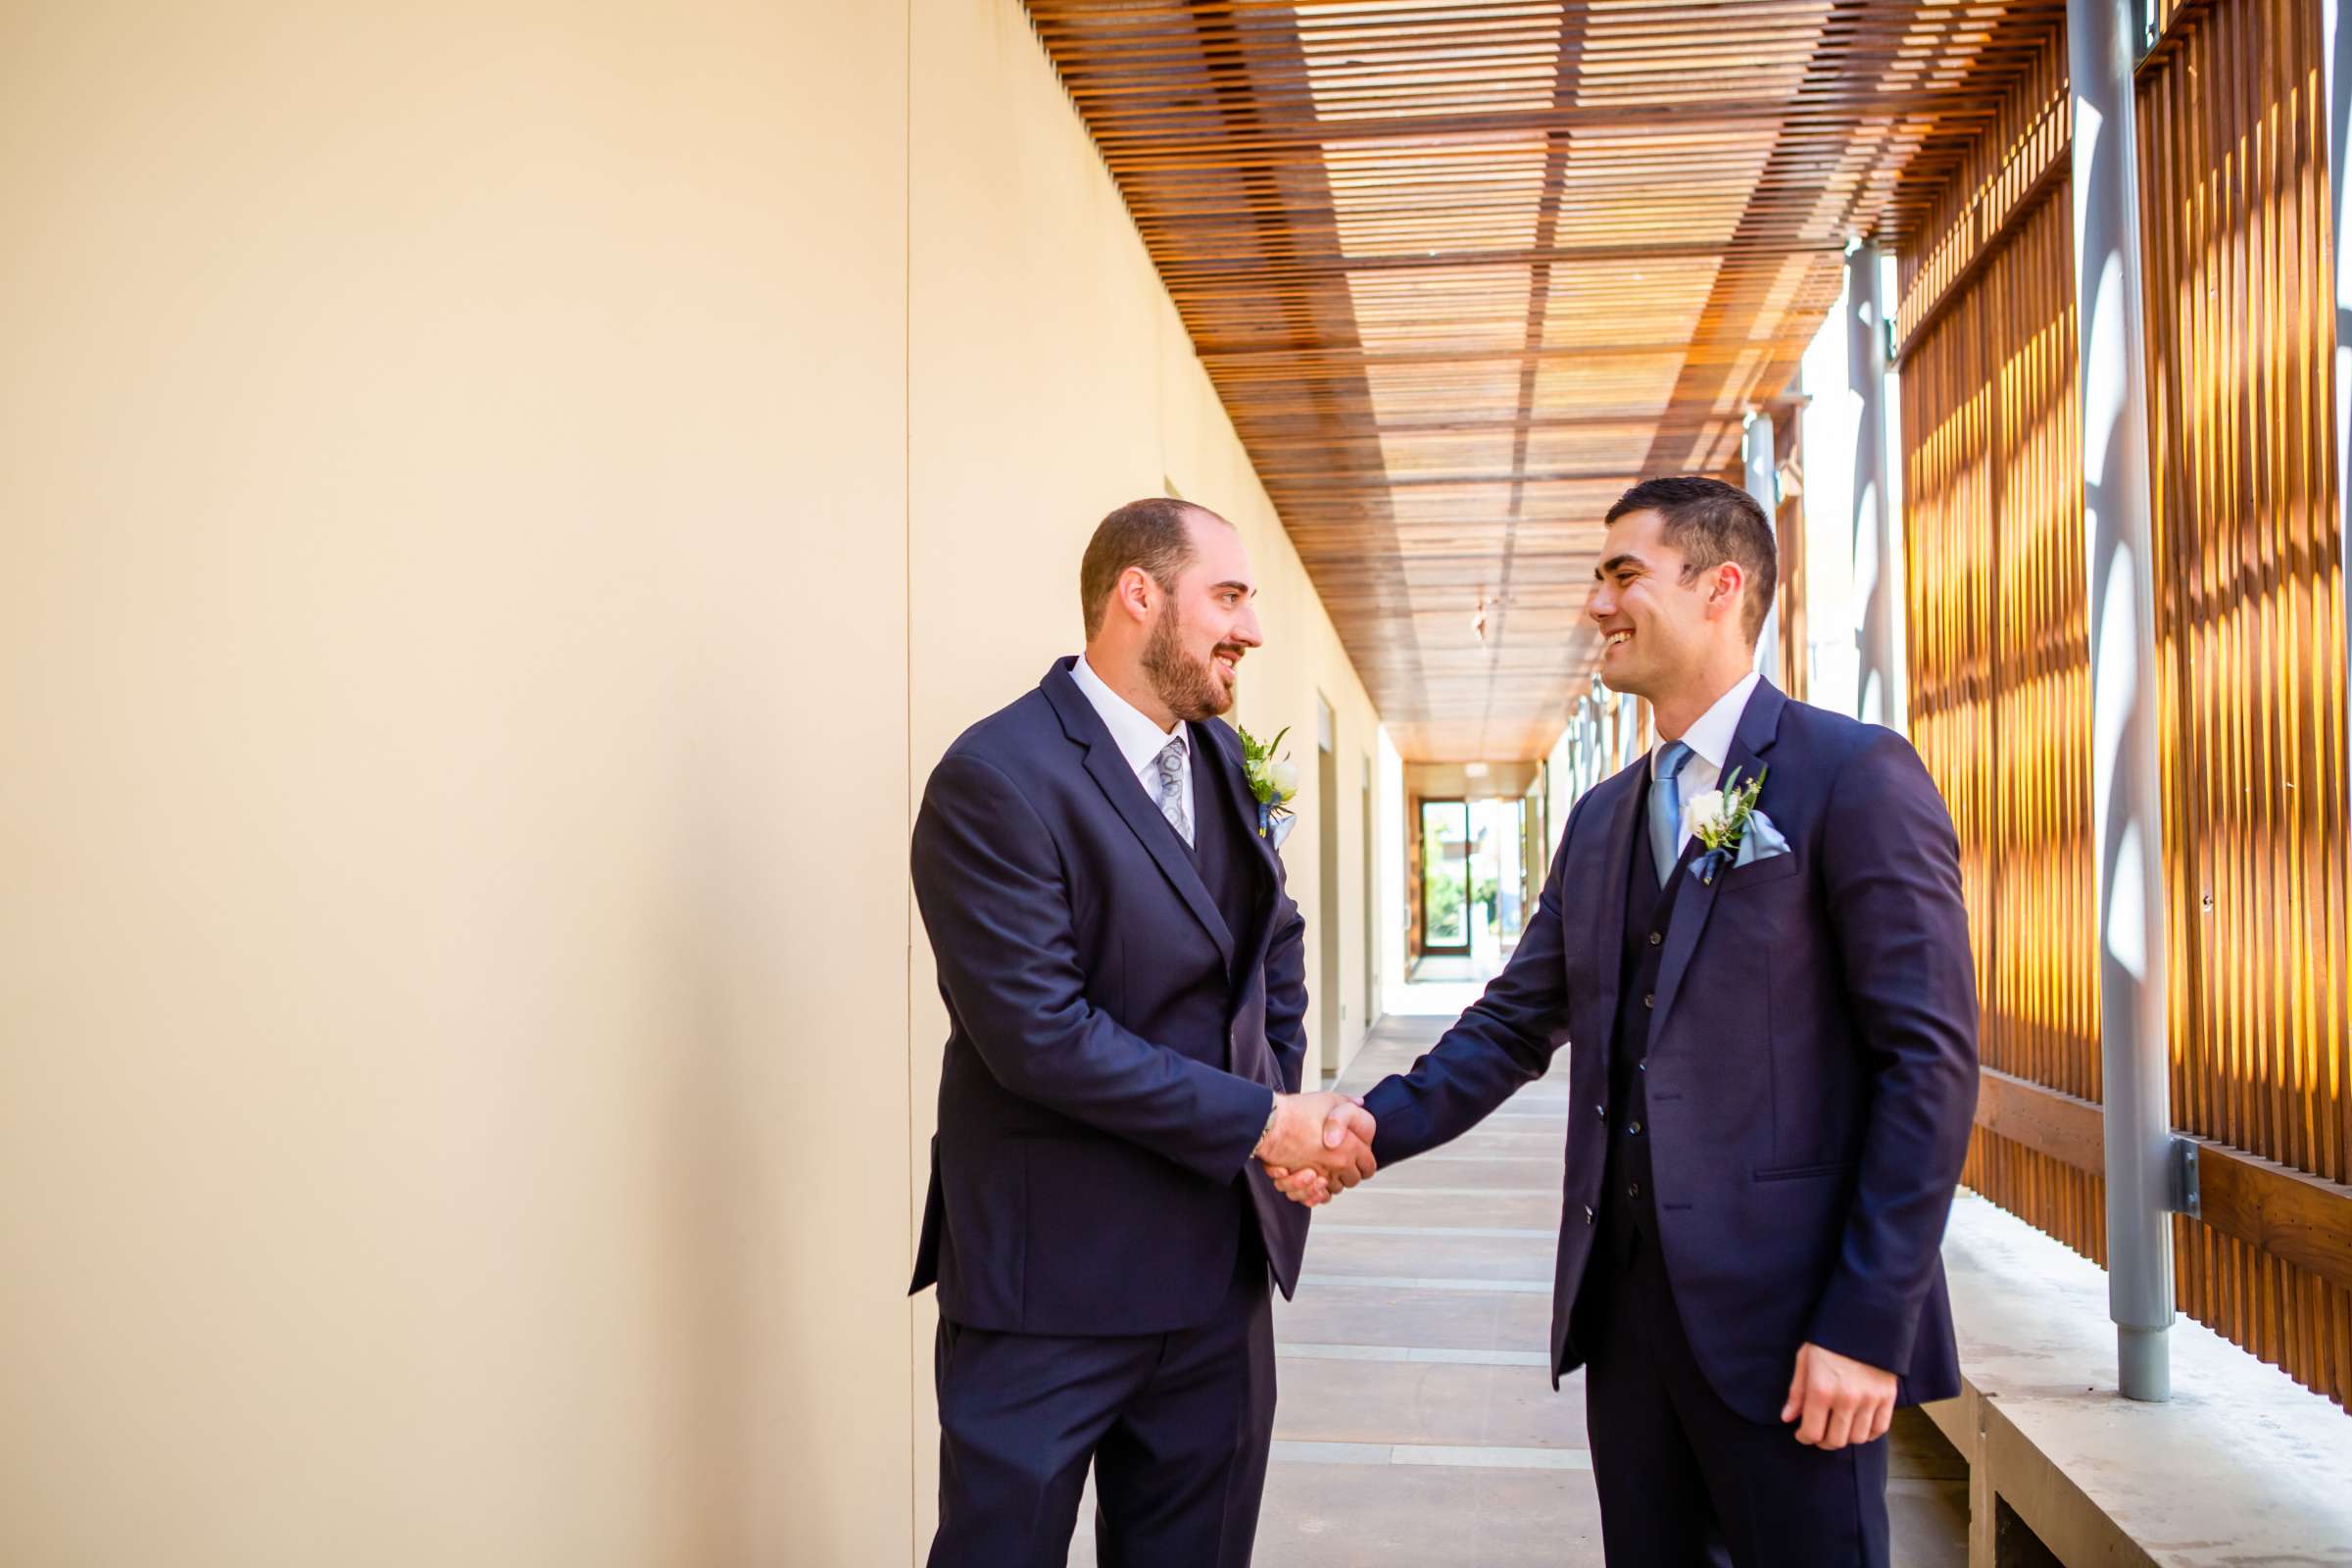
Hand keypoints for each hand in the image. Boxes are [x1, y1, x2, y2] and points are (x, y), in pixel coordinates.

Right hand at [1255, 1093, 1374, 1204]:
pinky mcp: (1301, 1184)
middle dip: (1348, 1174)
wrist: (1270, 1123)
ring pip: (1332, 1190)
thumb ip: (1348, 1103)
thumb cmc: (1297, 1112)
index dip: (1365, 1163)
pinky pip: (1313, 1198)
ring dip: (1329, 1182)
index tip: (1358, 1159)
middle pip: (1353, 1180)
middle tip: (1339, 1163)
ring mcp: (1319, 1176)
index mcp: (1350, 1147)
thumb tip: (1360, 1104)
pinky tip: (1309, 1180)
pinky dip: (1313, 1193)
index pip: (1369, 1166)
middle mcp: (1338, 1165)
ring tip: (1321, 1169)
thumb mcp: (1329, 1099)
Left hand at [1780, 1342, 1896, 1448]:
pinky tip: (1858, 1426)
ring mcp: (1870, 1400)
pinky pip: (1879, 1429)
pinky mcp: (1887, 1397)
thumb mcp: (1805, 1360)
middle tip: (1819, 1434)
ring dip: (1845, 1438)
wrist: (1863, 1321)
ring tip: (1838, 1428)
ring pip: (1857, 1438)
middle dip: (1823, 1441)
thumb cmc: (1828, 1340)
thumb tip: (1787, 1418)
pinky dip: (1868, 1433)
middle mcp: (1846, 1399)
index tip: (1802, 1434)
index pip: (1813, 1432)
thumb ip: (1797, 1393)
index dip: (1805, 1437)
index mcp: (1821, 1390)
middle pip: (1835, 1440)